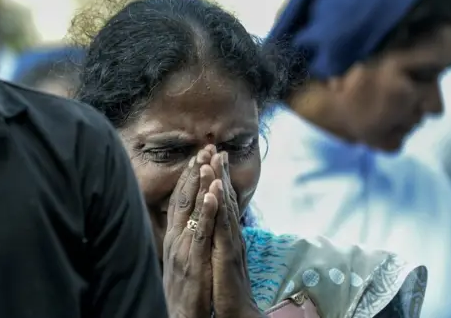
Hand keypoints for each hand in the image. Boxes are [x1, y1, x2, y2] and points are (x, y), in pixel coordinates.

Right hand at [163, 149, 217, 317]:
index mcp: (174, 236)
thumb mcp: (181, 257)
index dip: (188, 177)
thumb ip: (184, 236)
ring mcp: (183, 248)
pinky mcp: (193, 260)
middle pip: (184, 198)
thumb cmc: (184, 288)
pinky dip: (206, 212)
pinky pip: (201, 233)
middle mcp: (175, 237)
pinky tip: (211, 194)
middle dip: (195, 172)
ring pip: (191, 210)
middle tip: (205, 147)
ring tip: (207, 160)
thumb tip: (189, 219)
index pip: (180, 200)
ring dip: (199, 183)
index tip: (198, 156)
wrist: (179, 314)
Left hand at [210, 152, 263, 317]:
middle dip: (219, 173)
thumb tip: (216, 224)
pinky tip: (216, 192)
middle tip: (215, 148)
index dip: (217, 179)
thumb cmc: (226, 287)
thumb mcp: (220, 258)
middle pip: (225, 199)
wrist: (238, 312)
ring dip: (219, 184)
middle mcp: (231, 236)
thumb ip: (219, 239)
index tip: (212, 158)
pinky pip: (222, 228)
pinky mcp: (228, 256)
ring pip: (225, 209)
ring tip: (213, 161)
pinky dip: (219, 208)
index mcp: (227, 235)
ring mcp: (231, 244)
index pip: (222, 202)